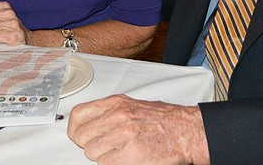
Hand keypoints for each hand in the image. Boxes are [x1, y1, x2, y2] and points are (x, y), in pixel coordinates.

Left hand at [67, 95, 208, 163]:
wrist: (185, 131)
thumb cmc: (164, 120)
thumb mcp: (133, 106)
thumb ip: (110, 113)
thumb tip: (91, 124)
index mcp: (116, 103)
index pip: (78, 115)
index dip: (76, 129)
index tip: (80, 135)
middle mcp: (117, 116)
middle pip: (81, 136)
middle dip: (89, 144)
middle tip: (102, 146)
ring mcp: (123, 135)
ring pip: (92, 152)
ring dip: (102, 156)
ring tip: (118, 152)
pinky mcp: (130, 154)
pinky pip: (105, 163)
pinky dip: (112, 164)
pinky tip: (124, 158)